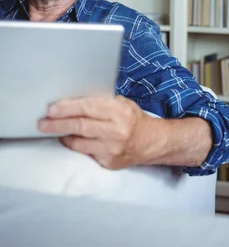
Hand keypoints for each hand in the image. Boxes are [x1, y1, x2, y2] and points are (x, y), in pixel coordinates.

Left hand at [37, 95, 156, 169]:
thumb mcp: (122, 103)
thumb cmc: (133, 119)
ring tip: (50, 129)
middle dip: (58, 123)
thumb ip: (102, 102)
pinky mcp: (108, 162)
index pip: (88, 107)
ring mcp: (112, 148)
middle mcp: (116, 130)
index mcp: (120, 111)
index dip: (68, 108)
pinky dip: (75, 145)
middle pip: (81, 125)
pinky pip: (85, 152)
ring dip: (62, 135)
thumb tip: (74, 101)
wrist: (151, 142)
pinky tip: (68, 139)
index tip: (52, 109)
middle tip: (43, 122)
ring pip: (80, 141)